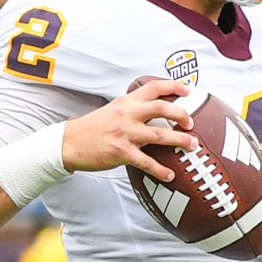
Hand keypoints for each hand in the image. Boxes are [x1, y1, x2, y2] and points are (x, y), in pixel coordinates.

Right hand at [63, 80, 195, 181]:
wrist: (69, 143)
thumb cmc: (92, 128)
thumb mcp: (112, 110)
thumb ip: (131, 108)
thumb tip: (152, 110)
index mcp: (126, 102)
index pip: (153, 87)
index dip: (173, 86)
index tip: (187, 89)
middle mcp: (127, 115)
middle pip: (161, 108)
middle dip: (181, 114)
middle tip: (190, 122)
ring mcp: (125, 134)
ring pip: (159, 135)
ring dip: (179, 140)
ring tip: (191, 145)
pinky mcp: (122, 152)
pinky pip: (147, 162)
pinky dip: (160, 170)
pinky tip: (169, 175)